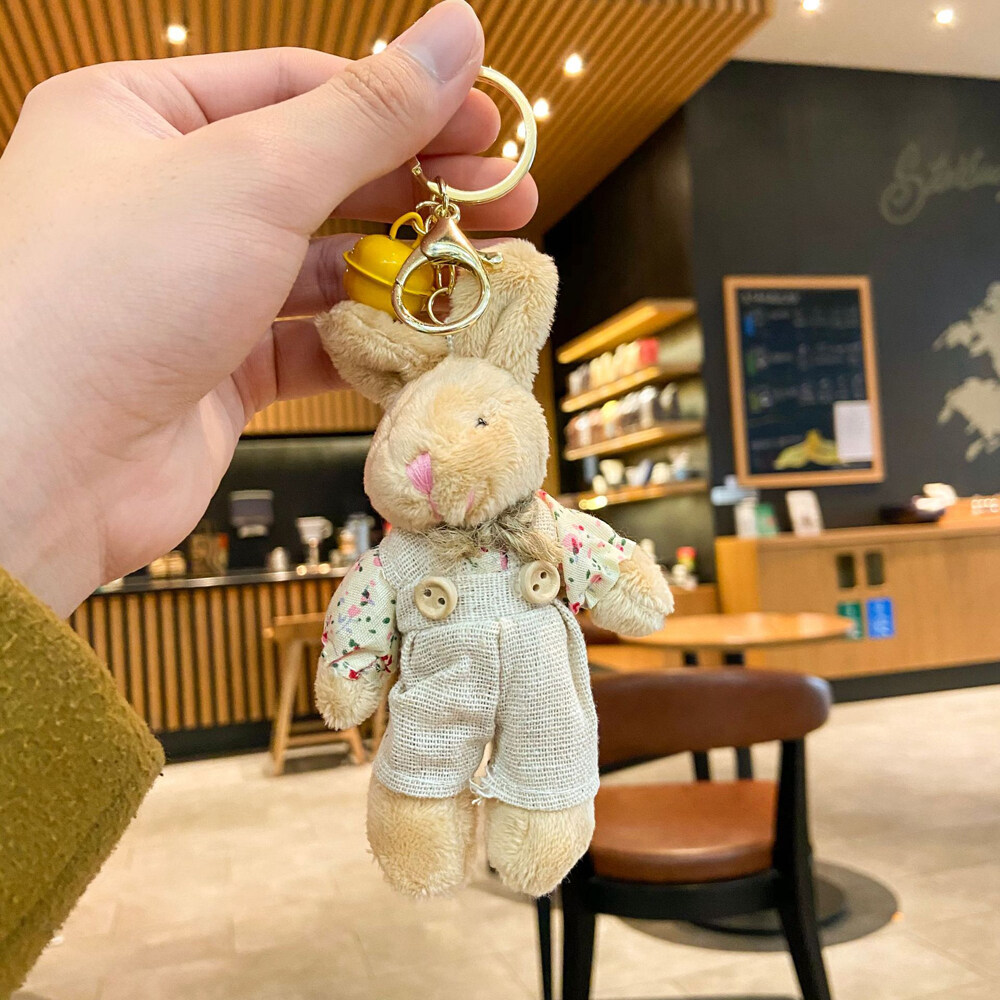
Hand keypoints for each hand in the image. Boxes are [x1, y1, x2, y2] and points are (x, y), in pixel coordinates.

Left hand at [0, 0, 534, 615]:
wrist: (39, 466)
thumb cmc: (112, 293)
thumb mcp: (252, 175)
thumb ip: (365, 112)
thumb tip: (455, 33)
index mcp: (142, 118)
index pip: (297, 87)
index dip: (400, 99)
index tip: (484, 120)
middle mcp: (165, 200)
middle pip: (321, 175)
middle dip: (418, 186)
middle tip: (508, 196)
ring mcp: (194, 291)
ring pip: (322, 266)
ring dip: (402, 268)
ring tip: (483, 268)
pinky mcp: (218, 372)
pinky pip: (310, 345)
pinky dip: (368, 343)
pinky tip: (422, 337)